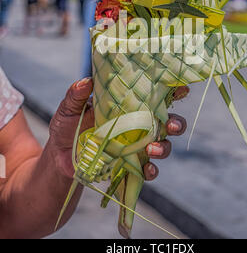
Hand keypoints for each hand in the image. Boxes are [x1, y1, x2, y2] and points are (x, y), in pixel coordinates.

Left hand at [49, 78, 187, 180]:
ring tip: (153, 149)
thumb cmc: (67, 127)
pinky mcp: (130, 166)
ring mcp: (136, 146)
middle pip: (167, 122)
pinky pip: (148, 169)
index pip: (154, 96)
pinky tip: (148, 169)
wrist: (59, 158)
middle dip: (176, 123)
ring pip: (163, 145)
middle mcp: (137, 125)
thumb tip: (86, 81)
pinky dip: (152, 170)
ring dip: (164, 148)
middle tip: (172, 125)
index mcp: (128, 105)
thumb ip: (75, 96)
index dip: (172, 92)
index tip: (181, 88)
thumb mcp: (68, 109)